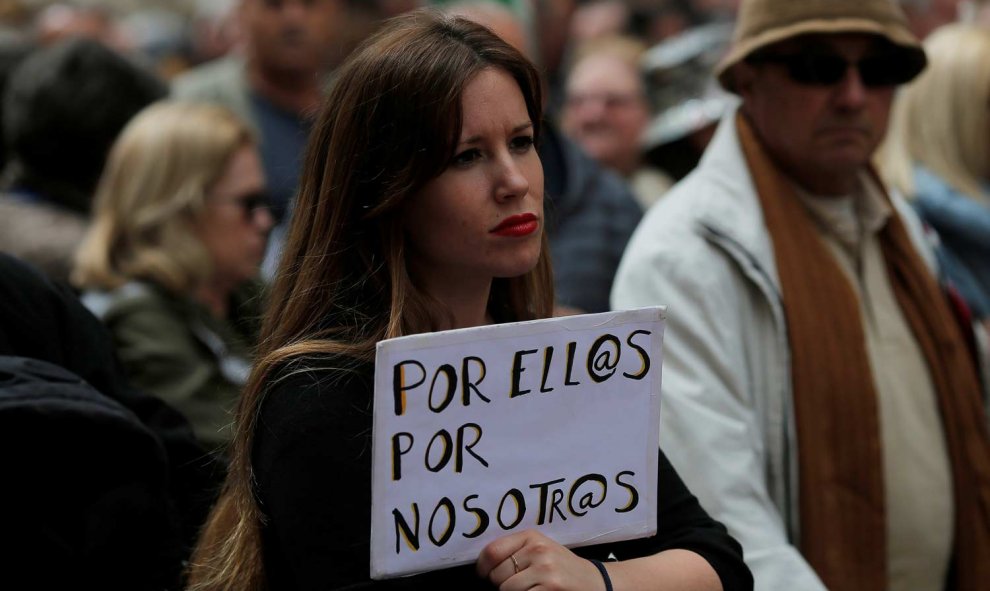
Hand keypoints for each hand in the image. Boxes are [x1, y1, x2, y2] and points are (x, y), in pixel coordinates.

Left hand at [476, 529, 605, 590]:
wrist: (595, 583)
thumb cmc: (562, 568)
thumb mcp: (541, 551)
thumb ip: (515, 552)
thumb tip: (483, 565)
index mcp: (532, 537)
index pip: (492, 552)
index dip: (482, 568)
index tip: (484, 575)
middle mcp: (538, 550)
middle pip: (497, 574)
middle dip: (499, 584)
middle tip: (516, 584)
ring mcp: (545, 570)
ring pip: (506, 589)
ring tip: (529, 589)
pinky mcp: (550, 588)